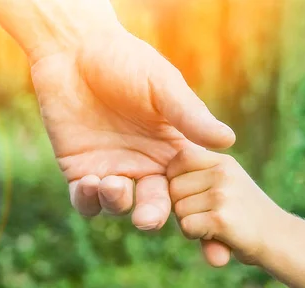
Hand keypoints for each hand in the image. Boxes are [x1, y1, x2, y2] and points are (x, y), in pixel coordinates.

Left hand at [30, 26, 234, 230]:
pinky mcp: (80, 172)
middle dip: (152, 215)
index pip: (188, 188)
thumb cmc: (125, 61)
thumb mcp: (162, 86)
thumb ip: (189, 116)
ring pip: (119, 207)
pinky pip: (85, 201)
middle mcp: (143, 165)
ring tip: (114, 184)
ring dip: (118, 204)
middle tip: (147, 219)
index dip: (196, 207)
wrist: (75, 50)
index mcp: (170, 150)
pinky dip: (88, 201)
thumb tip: (229, 140)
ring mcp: (111, 170)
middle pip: (153, 204)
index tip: (198, 217)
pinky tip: (89, 182)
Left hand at [167, 148, 284, 266]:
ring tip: (217, 224)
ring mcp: (223, 194)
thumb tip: (162, 178)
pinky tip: (218, 235)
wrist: (279, 240)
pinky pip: (187, 226)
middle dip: (183, 206)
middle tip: (210, 214)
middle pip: (173, 188)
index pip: (180, 159)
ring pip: (178, 209)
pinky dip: (197, 236)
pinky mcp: (221, 218)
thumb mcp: (227, 183)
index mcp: (223, 161)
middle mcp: (223, 172)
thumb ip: (199, 176)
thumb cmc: (246, 214)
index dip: (177, 179)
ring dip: (190, 223)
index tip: (193, 193)